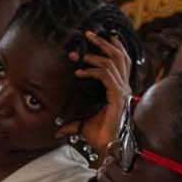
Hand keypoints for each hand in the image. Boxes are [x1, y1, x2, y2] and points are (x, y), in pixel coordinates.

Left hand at [59, 30, 133, 154]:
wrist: (108, 148)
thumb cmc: (100, 138)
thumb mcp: (83, 126)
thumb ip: (72, 124)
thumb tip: (57, 130)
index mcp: (120, 89)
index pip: (121, 61)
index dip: (112, 47)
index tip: (99, 37)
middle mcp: (124, 87)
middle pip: (119, 56)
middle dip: (104, 42)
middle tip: (89, 33)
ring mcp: (122, 91)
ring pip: (113, 62)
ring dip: (94, 54)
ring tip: (78, 53)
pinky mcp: (117, 96)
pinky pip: (106, 75)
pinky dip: (91, 71)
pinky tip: (78, 73)